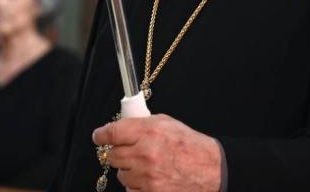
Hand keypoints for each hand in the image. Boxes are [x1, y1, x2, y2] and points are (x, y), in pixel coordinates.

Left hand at [92, 114, 220, 191]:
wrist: (210, 169)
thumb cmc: (189, 145)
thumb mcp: (166, 123)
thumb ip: (141, 124)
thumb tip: (119, 127)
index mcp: (148, 131)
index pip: (112, 133)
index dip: (101, 135)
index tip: (98, 136)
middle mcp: (145, 154)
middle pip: (113, 155)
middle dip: (118, 153)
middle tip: (128, 151)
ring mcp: (147, 177)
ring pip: (121, 175)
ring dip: (129, 171)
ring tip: (145, 166)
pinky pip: (130, 190)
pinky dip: (136, 186)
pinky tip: (149, 179)